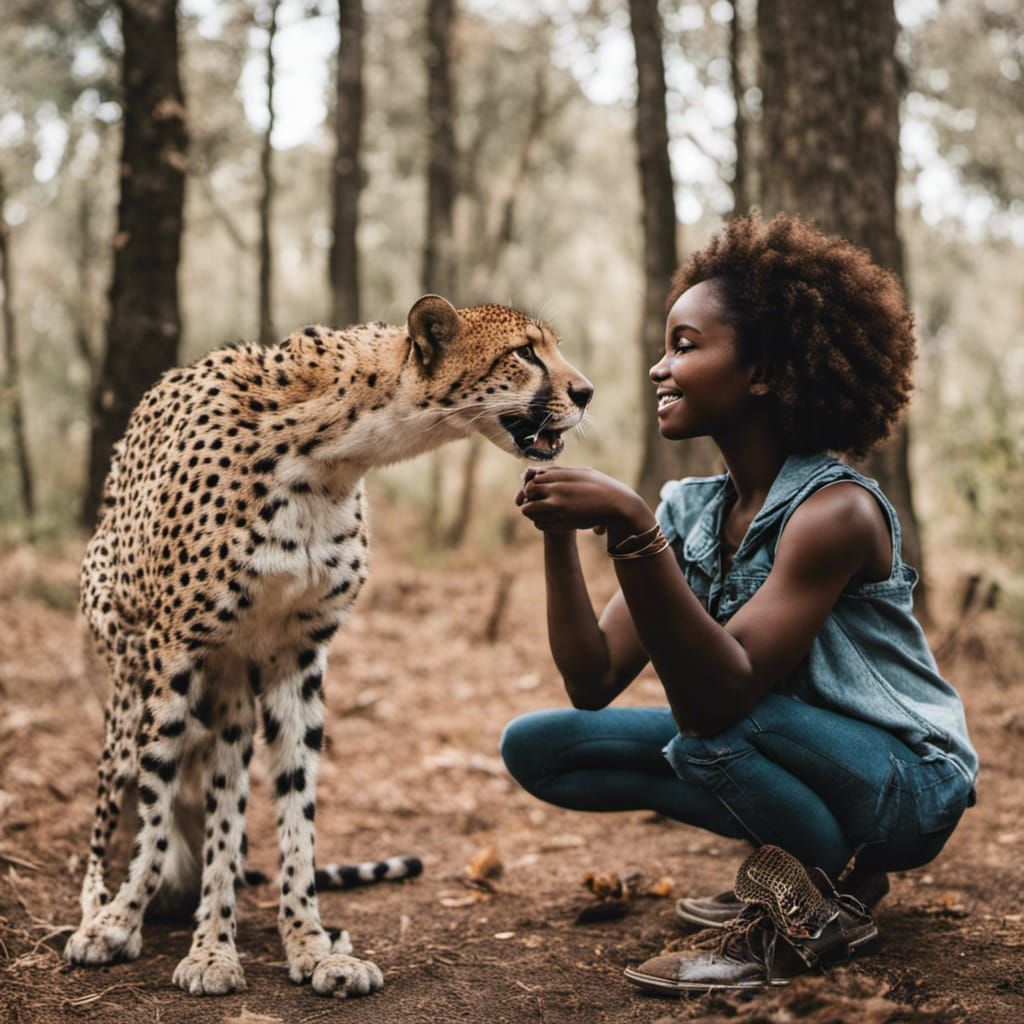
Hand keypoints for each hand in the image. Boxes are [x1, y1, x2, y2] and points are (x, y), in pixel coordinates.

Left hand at [515, 467, 653, 537]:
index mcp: (561, 476)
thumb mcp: (580, 472)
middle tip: (537, 500)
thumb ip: (558, 472)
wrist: (616, 504)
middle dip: (528, 497)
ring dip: (532, 511)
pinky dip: (541, 522)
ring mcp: (558, 508)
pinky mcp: (562, 523)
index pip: (531, 478)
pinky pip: (539, 524)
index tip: (537, 489)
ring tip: (542, 510)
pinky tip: (551, 519)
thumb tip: (537, 472)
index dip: (531, 484)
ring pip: (529, 510)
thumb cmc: (599, 486)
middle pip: (528, 493)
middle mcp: (556, 490)